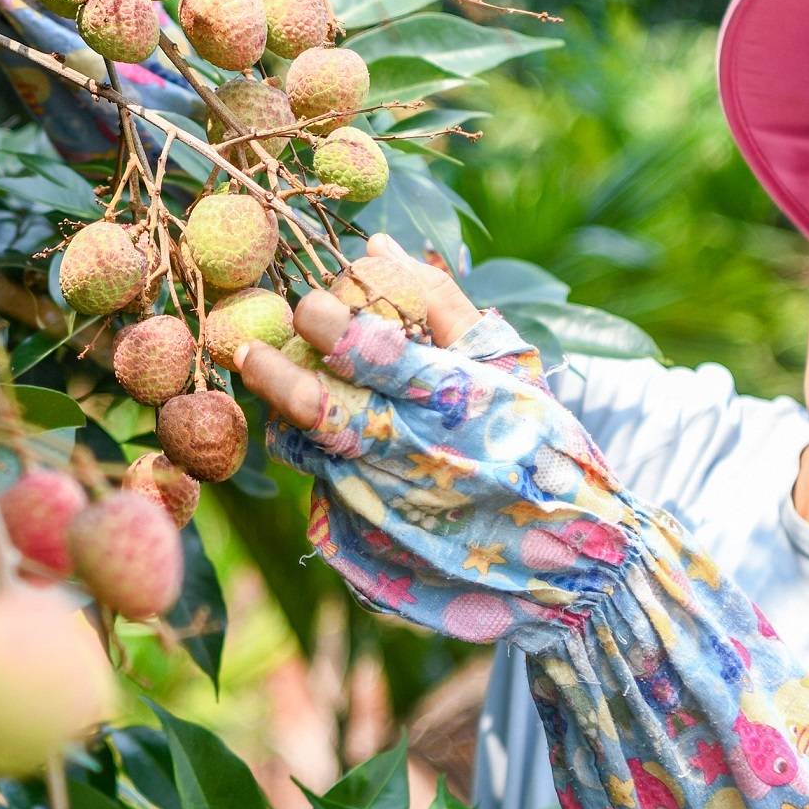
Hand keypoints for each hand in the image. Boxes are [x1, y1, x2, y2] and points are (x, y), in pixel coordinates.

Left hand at [231, 238, 636, 646]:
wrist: (561, 563)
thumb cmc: (538, 446)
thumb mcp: (509, 369)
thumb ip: (440, 304)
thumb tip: (376, 245)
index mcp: (456, 406)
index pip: (378, 356)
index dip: (333, 325)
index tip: (310, 305)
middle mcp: (413, 460)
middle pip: (320, 410)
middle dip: (277, 374)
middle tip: (248, 350)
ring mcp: (384, 509)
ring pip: (309, 451)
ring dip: (289, 417)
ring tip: (286, 391)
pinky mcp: (365, 546)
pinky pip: (321, 491)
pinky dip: (320, 460)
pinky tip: (336, 448)